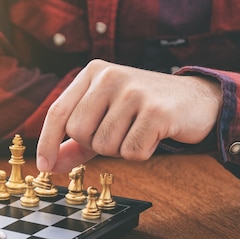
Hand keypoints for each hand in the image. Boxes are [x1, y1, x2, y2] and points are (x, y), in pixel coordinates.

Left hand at [36, 60, 222, 172]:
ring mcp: (134, 91)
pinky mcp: (157, 111)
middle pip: (79, 133)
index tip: (44, 166)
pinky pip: (132, 152)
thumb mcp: (103, 119)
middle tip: (119, 132)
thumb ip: (74, 142)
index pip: (58, 112)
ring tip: (138, 130)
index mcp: (93, 72)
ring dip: (120, 149)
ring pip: (105, 145)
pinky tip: (154, 135)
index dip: (47, 142)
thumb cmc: (141, 111)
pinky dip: (141, 152)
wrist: (196, 100)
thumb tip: (47, 165)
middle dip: (96, 144)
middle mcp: (111, 76)